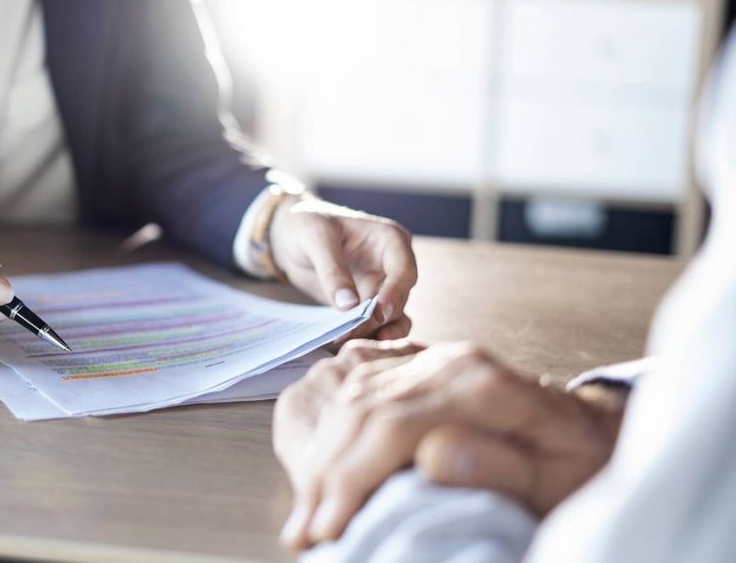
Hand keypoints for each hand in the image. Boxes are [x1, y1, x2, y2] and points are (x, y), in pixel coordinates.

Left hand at [269, 197, 415, 339]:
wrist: (290, 235)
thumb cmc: (305, 224)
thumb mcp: (315, 239)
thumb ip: (332, 270)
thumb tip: (348, 306)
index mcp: (390, 240)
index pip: (404, 271)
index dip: (394, 294)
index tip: (378, 314)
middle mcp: (392, 266)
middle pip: (397, 300)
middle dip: (376, 320)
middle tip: (350, 335)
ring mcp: (381, 287)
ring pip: (391, 319)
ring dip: (374, 334)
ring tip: (351, 346)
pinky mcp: (366, 305)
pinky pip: (372, 326)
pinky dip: (361, 336)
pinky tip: (342, 346)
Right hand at [277, 342, 624, 549]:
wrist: (591, 428)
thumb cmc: (582, 464)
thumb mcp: (560, 478)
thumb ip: (502, 466)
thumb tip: (433, 457)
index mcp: (480, 383)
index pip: (392, 424)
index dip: (352, 478)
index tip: (329, 528)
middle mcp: (446, 363)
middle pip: (362, 409)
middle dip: (326, 475)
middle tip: (303, 533)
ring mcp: (429, 362)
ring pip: (352, 399)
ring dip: (321, 459)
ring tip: (305, 514)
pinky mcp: (418, 370)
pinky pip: (359, 392)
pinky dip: (333, 436)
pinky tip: (321, 471)